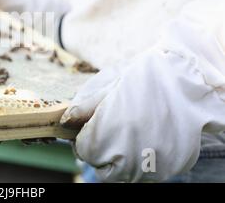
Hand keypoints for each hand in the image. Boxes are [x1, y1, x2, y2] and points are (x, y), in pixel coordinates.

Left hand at [60, 18, 224, 181]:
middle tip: (108, 130)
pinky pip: (147, 171)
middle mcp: (128, 157)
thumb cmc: (142, 79)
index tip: (89, 125)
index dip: (83, 137)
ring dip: (119, 158)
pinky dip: (142, 159)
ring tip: (129, 132)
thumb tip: (66, 123)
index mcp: (107, 136)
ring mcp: (151, 166)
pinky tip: (146, 137)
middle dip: (99, 151)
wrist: (186, 81)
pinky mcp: (169, 167)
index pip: (84, 151)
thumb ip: (83, 110)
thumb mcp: (106, 88)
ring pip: (124, 173)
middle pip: (102, 167)